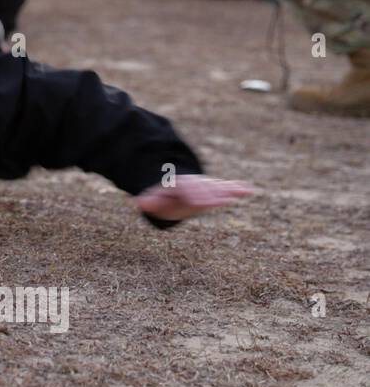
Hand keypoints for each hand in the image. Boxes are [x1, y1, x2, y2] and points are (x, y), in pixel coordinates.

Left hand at [134, 175, 253, 221]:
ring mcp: (206, 184)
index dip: (193, 196)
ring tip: (242, 191)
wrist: (176, 186)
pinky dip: (237, 187)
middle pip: (204, 188)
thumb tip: (137, 203)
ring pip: (217, 186)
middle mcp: (195, 183)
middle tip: (224, 200)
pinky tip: (249, 189)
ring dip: (229, 189)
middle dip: (212, 194)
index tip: (200, 202)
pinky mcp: (215, 187)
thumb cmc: (166, 197)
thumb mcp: (155, 199)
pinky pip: (226, 186)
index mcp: (180, 185)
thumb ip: (148, 201)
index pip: (186, 190)